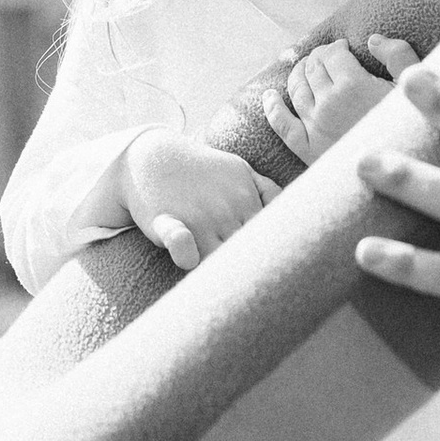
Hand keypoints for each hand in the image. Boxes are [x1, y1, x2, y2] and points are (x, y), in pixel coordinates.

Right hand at [122, 129, 274, 273]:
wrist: (150, 156)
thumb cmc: (199, 170)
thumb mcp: (238, 169)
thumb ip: (266, 190)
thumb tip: (289, 209)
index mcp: (246, 199)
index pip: (267, 237)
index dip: (268, 256)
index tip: (266, 269)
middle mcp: (225, 209)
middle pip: (247, 252)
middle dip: (248, 268)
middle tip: (248, 284)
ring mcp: (197, 217)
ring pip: (219, 258)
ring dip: (220, 272)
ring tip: (219, 283)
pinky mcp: (166, 222)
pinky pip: (181, 245)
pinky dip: (186, 255)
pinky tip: (189, 262)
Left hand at [263, 34, 419, 164]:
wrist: (403, 180)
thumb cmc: (414, 131)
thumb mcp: (414, 89)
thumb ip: (398, 56)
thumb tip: (373, 39)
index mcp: (353, 85)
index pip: (332, 54)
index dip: (338, 47)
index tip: (346, 49)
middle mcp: (327, 104)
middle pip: (313, 68)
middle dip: (319, 58)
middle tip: (329, 59)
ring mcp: (314, 127)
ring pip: (296, 89)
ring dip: (298, 73)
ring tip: (305, 68)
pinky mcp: (307, 150)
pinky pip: (282, 124)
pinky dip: (272, 107)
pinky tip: (269, 96)